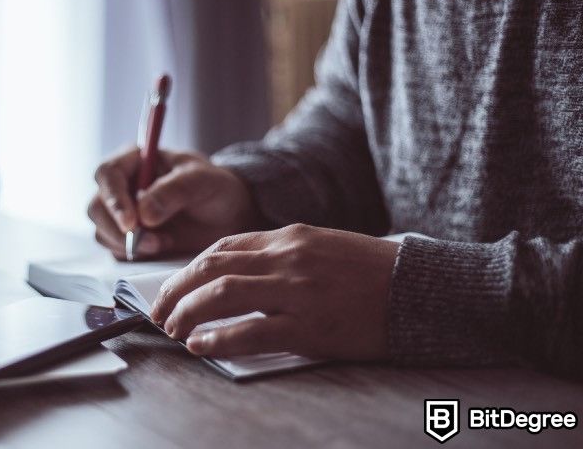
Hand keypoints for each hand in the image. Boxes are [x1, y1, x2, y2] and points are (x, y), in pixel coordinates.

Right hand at [88, 147, 262, 259]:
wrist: (226, 214)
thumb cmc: (214, 188)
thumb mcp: (202, 181)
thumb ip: (174, 191)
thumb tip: (143, 214)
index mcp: (135, 160)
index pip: (107, 173)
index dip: (114, 199)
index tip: (132, 223)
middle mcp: (122, 185)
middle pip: (97, 206)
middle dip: (119, 229)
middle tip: (151, 242)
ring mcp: (122, 212)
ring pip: (102, 231)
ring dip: (127, 244)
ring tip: (162, 243)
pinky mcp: (127, 237)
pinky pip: (114, 249)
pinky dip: (133, 254)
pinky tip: (161, 246)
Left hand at [149, 224, 399, 360]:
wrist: (422, 290)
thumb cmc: (372, 272)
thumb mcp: (324, 246)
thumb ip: (282, 253)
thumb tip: (236, 273)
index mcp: (290, 236)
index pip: (223, 247)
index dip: (189, 269)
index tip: (174, 287)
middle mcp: (289, 257)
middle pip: (213, 268)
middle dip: (177, 290)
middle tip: (159, 312)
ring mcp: (299, 290)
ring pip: (223, 294)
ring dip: (188, 312)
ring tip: (172, 329)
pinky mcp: (311, 326)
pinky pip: (252, 331)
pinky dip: (218, 338)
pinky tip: (199, 346)